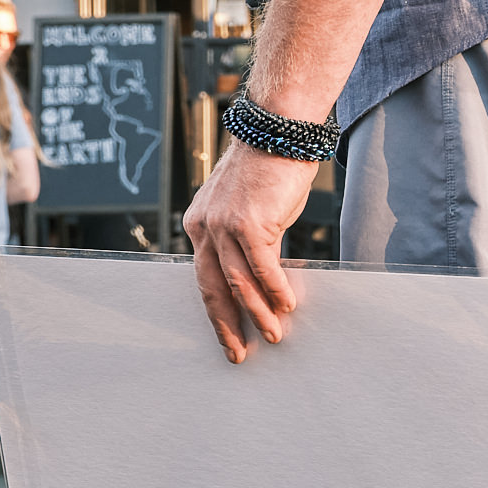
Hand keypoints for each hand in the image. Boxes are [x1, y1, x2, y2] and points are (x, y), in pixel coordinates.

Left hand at [182, 140, 319, 362]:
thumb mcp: (249, 209)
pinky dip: (275, 289)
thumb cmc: (269, 170)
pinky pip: (262, 267)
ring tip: (274, 335)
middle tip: (239, 353)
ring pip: (237, 282)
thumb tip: (264, 275)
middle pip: (211, 287)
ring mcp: (224, 225)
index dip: (217, 311)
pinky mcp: (250, 223)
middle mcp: (204, 227)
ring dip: (257, 313)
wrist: (278, 135)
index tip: (229, 336)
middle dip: (226, 324)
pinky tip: (288, 305)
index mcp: (199, 225)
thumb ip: (248, 240)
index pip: (204, 278)